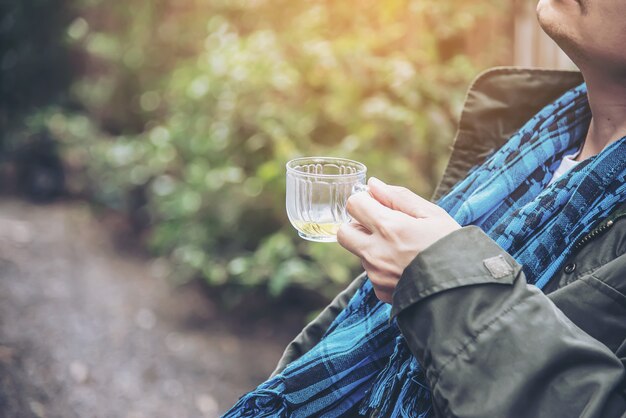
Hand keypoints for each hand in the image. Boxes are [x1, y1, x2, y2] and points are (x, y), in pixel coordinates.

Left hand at [337, 177, 460, 302]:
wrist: (465, 291)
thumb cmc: (453, 247)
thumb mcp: (432, 214)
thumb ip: (398, 197)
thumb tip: (373, 185)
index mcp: (389, 227)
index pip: (354, 204)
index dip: (365, 201)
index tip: (378, 205)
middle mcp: (376, 252)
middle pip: (344, 232)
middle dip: (357, 225)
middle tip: (381, 226)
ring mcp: (376, 275)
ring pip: (360, 254)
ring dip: (373, 247)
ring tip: (404, 250)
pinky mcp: (381, 292)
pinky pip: (373, 274)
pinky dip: (383, 268)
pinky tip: (406, 268)